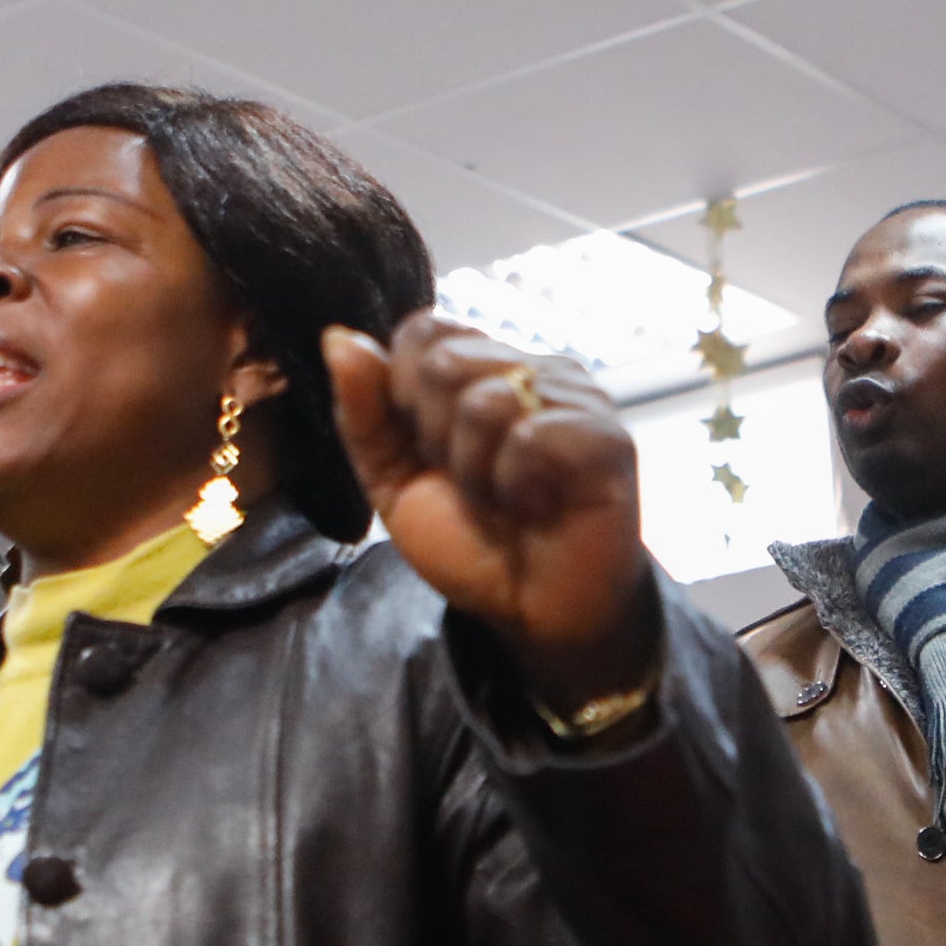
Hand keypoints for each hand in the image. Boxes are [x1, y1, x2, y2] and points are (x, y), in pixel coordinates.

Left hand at [325, 312, 654, 715]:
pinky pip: (531, 436)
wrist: (533, 615)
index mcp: (486, 368)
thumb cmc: (473, 544)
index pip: (426, 330)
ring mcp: (577, 398)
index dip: (404, 392)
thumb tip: (338, 338)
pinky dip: (515, 486)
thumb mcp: (394, 481)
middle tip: (473, 484)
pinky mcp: (607, 438)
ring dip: (475, 472)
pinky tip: (536, 508)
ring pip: (485, 400)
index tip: (428, 451)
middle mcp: (534, 368)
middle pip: (445, 360)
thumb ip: (363, 412)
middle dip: (436, 439)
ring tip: (505, 501)